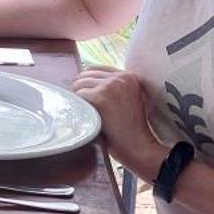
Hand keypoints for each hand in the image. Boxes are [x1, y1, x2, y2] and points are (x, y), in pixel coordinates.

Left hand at [68, 66, 164, 180]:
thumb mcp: (129, 100)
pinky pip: (79, 95)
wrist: (137, 145)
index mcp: (129, 76)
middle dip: (79, 88)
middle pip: (86, 74)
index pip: (97, 69)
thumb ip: (114, 89)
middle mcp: (121, 77)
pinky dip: (77, 105)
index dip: (86, 80)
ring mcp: (111, 85)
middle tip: (77, 103)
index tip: (82, 93)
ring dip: (76, 97)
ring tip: (80, 110)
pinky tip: (81, 114)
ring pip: (80, 84)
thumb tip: (85, 81)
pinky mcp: (101, 96)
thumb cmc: (130, 129)